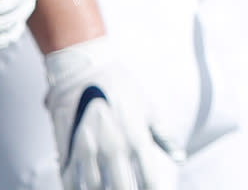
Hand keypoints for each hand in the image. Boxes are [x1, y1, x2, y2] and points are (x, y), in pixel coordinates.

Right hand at [44, 36, 178, 189]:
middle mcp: (114, 148)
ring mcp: (89, 150)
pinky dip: (76, 189)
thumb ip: (163, 136)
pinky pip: (70, 180)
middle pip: (122, 187)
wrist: (84, 70)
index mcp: (137, 138)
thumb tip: (179, 157)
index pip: (149, 178)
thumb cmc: (121, 88)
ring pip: (94, 188)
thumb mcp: (149, 108)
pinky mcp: (68, 148)